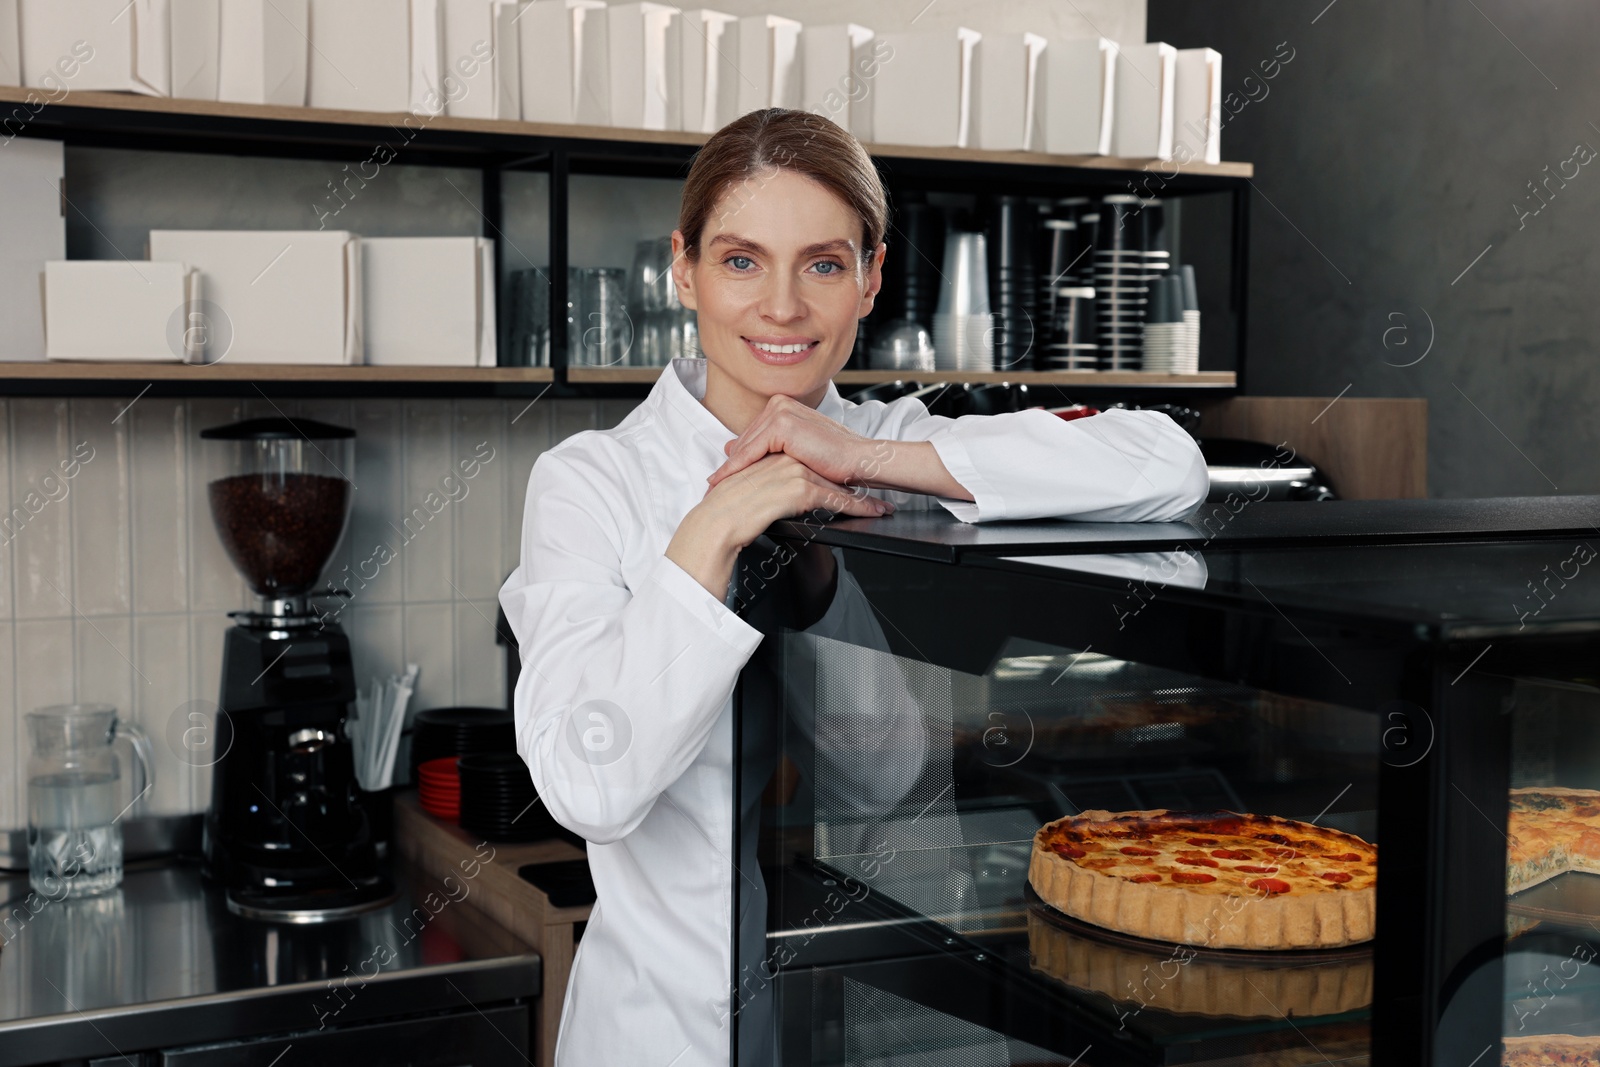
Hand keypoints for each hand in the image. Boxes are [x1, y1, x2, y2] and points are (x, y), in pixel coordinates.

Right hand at [667, 452, 888, 600]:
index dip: (832, 474)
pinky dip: (854, 507)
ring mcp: (792, 472)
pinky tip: (868, 513)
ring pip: (834, 485)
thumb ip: (762, 486)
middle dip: (852, 484)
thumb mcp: (746, 493)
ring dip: (860, 498)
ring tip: (879, 507)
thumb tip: (773, 494)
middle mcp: (784, 460)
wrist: (716, 524)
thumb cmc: (724, 514)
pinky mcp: (797, 489)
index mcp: (771, 457)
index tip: (850, 481)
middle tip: (875, 494)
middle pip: (827, 472)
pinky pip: (832, 499)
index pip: (810, 463)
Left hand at [706, 394, 876, 489]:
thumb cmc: (835, 460)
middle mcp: (779, 404)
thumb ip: (767, 447)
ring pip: (746, 446)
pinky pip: (751, 451)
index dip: (736, 458)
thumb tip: (730, 448)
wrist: (859, 461)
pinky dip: (737, 468)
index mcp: (783, 406)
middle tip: (710, 485)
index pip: (752, 435)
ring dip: (728, 468)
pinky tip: (724, 482)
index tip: (720, 476)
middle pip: (745, 440)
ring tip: (713, 487)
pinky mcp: (782, 425)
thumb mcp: (795, 451)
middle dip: (729, 464)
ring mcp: (781, 411)